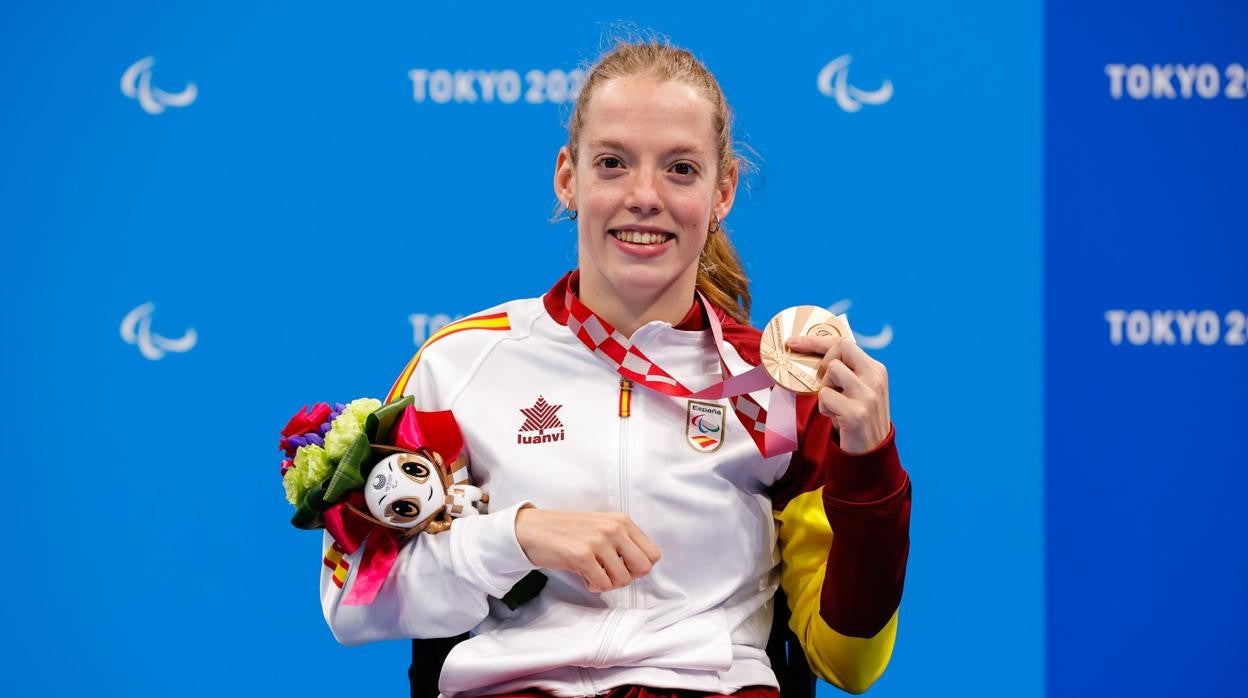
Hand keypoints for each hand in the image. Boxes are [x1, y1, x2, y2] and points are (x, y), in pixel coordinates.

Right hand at [514, 508, 661, 592]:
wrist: (534, 529)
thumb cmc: (569, 531)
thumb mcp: (602, 527)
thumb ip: (624, 542)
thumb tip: (642, 568)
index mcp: (622, 521)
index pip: (653, 554)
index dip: (638, 566)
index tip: (621, 565)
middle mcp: (614, 529)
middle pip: (643, 569)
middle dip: (626, 577)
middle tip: (608, 572)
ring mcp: (598, 541)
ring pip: (622, 580)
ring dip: (606, 582)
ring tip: (592, 571)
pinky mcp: (582, 555)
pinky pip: (602, 585)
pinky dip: (592, 585)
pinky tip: (582, 575)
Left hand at [786, 334, 890, 453]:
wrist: (871, 453)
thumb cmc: (856, 418)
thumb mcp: (858, 390)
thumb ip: (845, 371)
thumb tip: (811, 351)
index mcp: (876, 370)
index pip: (845, 343)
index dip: (816, 341)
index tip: (793, 342)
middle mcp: (875, 379)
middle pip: (839, 349)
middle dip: (822, 362)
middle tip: (821, 381)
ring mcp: (867, 396)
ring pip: (831, 371)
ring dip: (824, 388)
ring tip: (833, 404)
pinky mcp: (856, 413)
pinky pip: (825, 396)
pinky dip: (823, 407)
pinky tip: (834, 418)